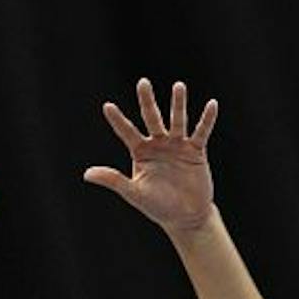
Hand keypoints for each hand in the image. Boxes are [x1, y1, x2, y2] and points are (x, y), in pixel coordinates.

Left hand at [84, 78, 218, 234]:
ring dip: (178, 104)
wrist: (185, 216)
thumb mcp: (133, 192)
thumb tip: (87, 174)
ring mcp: (177, 146)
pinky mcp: (196, 151)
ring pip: (177, 120)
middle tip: (142, 82)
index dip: (118, 120)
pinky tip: (212, 105)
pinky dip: (207, 119)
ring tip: (179, 86)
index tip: (107, 106)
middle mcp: (158, 144)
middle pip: (151, 118)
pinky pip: (201, 132)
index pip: (127, 132)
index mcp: (140, 153)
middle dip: (147, 101)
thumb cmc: (157, 205)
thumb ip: (113, 180)